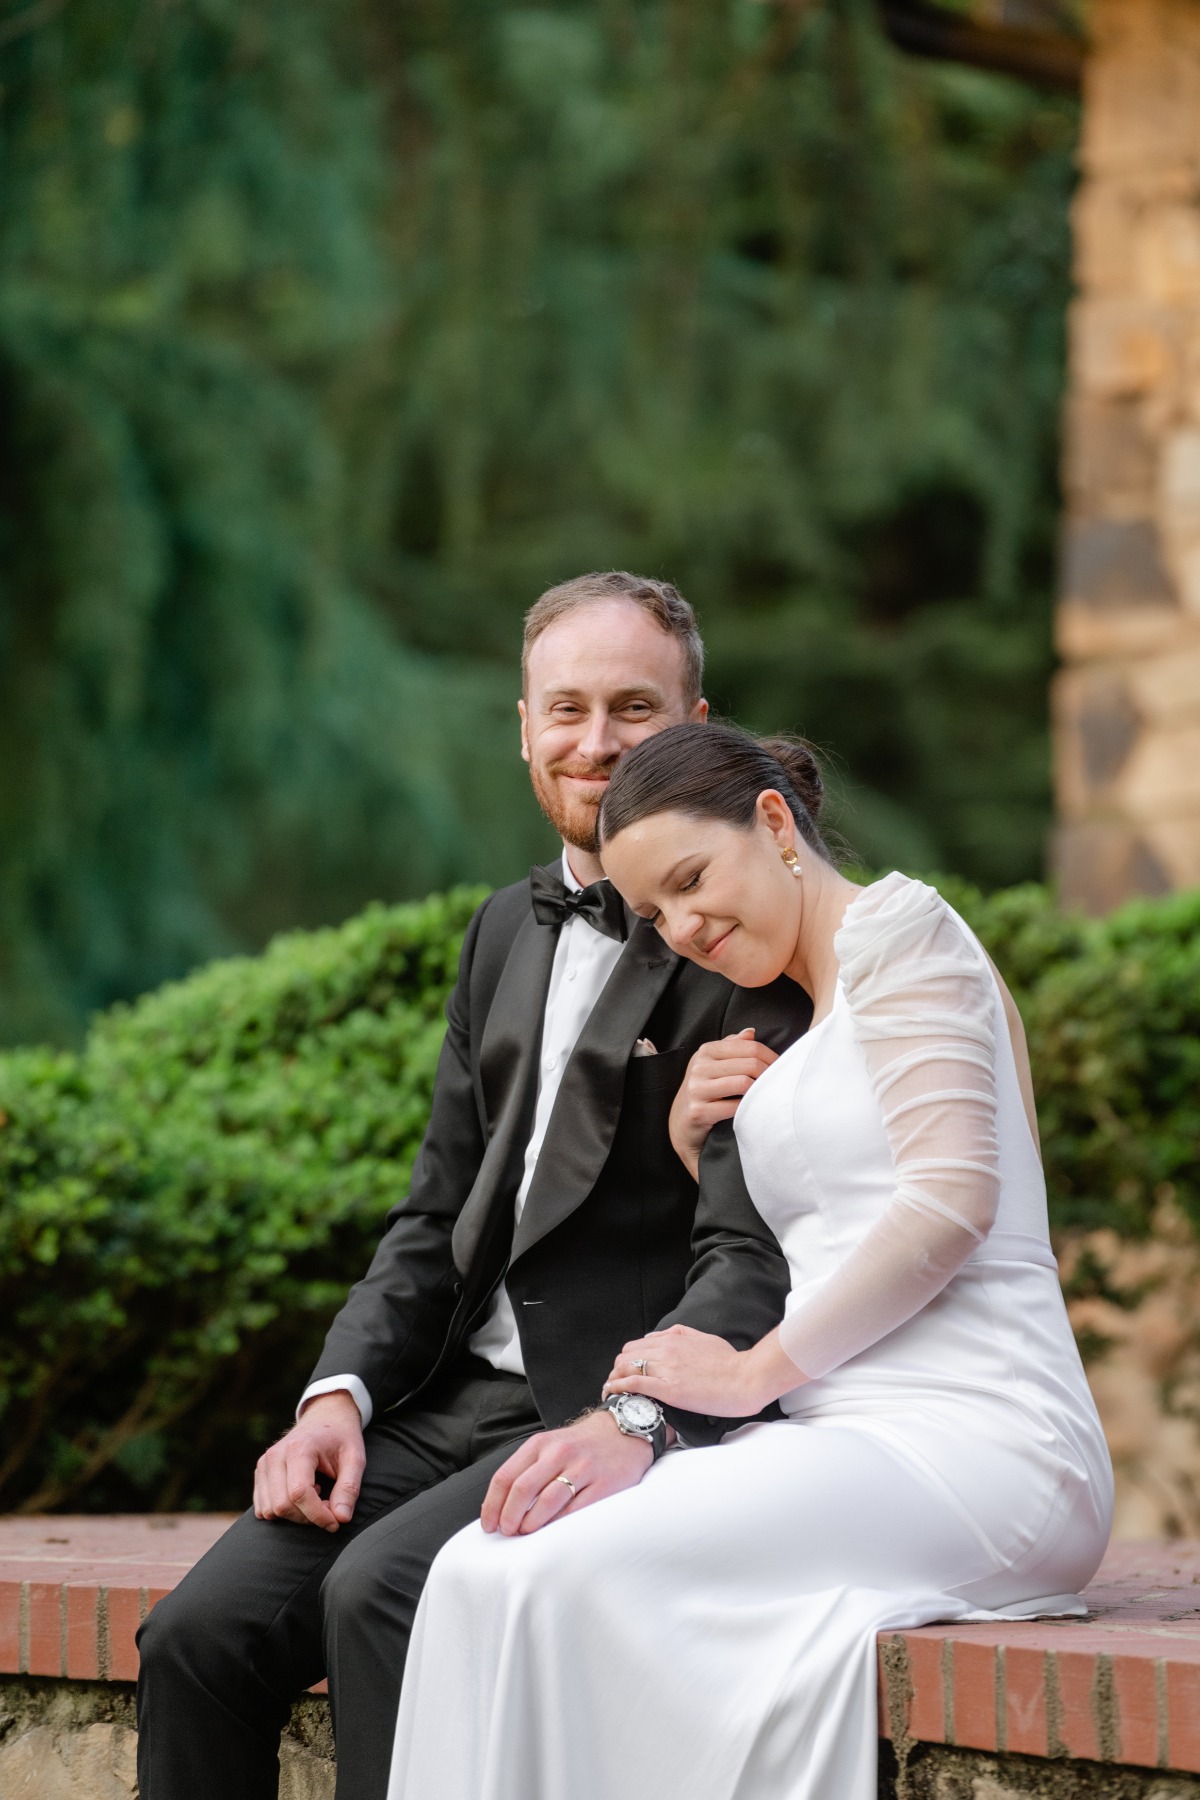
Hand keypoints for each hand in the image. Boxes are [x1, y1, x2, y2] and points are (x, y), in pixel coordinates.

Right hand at [253, 1390, 365, 1531]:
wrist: (325, 1417)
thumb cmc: (341, 1438)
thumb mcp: (355, 1458)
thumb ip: (349, 1488)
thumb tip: (341, 1519)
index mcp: (299, 1448)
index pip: (299, 1493)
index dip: (317, 1515)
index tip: (335, 1522)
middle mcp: (275, 1456)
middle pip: (282, 1506)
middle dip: (308, 1517)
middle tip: (329, 1506)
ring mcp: (264, 1464)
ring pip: (270, 1510)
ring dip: (296, 1515)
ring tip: (316, 1496)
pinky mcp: (260, 1473)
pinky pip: (263, 1508)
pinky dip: (283, 1512)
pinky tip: (301, 1495)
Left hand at [481, 1410, 652, 1536]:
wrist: (624, 1431)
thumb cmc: (580, 1446)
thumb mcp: (549, 1446)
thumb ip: (527, 1470)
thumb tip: (500, 1506)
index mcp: (540, 1444)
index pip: (506, 1477)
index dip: (492, 1505)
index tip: (489, 1524)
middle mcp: (559, 1453)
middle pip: (522, 1490)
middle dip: (509, 1517)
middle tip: (507, 1532)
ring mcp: (582, 1467)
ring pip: (547, 1501)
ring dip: (531, 1523)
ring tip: (526, 1532)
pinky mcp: (604, 1483)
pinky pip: (576, 1509)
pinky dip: (559, 1524)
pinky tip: (552, 1532)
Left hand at [604, 1323, 777, 1417]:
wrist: (746, 1378)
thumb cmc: (730, 1361)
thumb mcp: (704, 1338)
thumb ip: (680, 1333)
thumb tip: (659, 1335)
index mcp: (673, 1339)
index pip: (635, 1344)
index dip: (626, 1358)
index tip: (624, 1370)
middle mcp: (665, 1351)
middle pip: (625, 1355)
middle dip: (617, 1369)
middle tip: (615, 1382)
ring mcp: (666, 1370)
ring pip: (625, 1368)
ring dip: (613, 1379)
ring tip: (609, 1391)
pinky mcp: (669, 1389)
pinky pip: (634, 1384)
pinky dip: (618, 1387)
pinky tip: (612, 1393)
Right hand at [670, 1029, 778, 1179]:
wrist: (681, 1125)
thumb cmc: (703, 1091)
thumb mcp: (712, 1064)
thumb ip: (731, 1046)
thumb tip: (751, 1032)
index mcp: (705, 1051)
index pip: (748, 1046)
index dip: (770, 1056)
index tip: (781, 1067)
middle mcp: (699, 1067)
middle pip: (750, 1064)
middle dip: (769, 1074)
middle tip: (779, 1084)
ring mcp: (697, 1089)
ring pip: (744, 1083)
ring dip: (761, 1091)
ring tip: (767, 1096)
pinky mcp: (699, 1111)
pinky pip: (735, 1107)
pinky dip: (748, 1108)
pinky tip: (752, 1110)